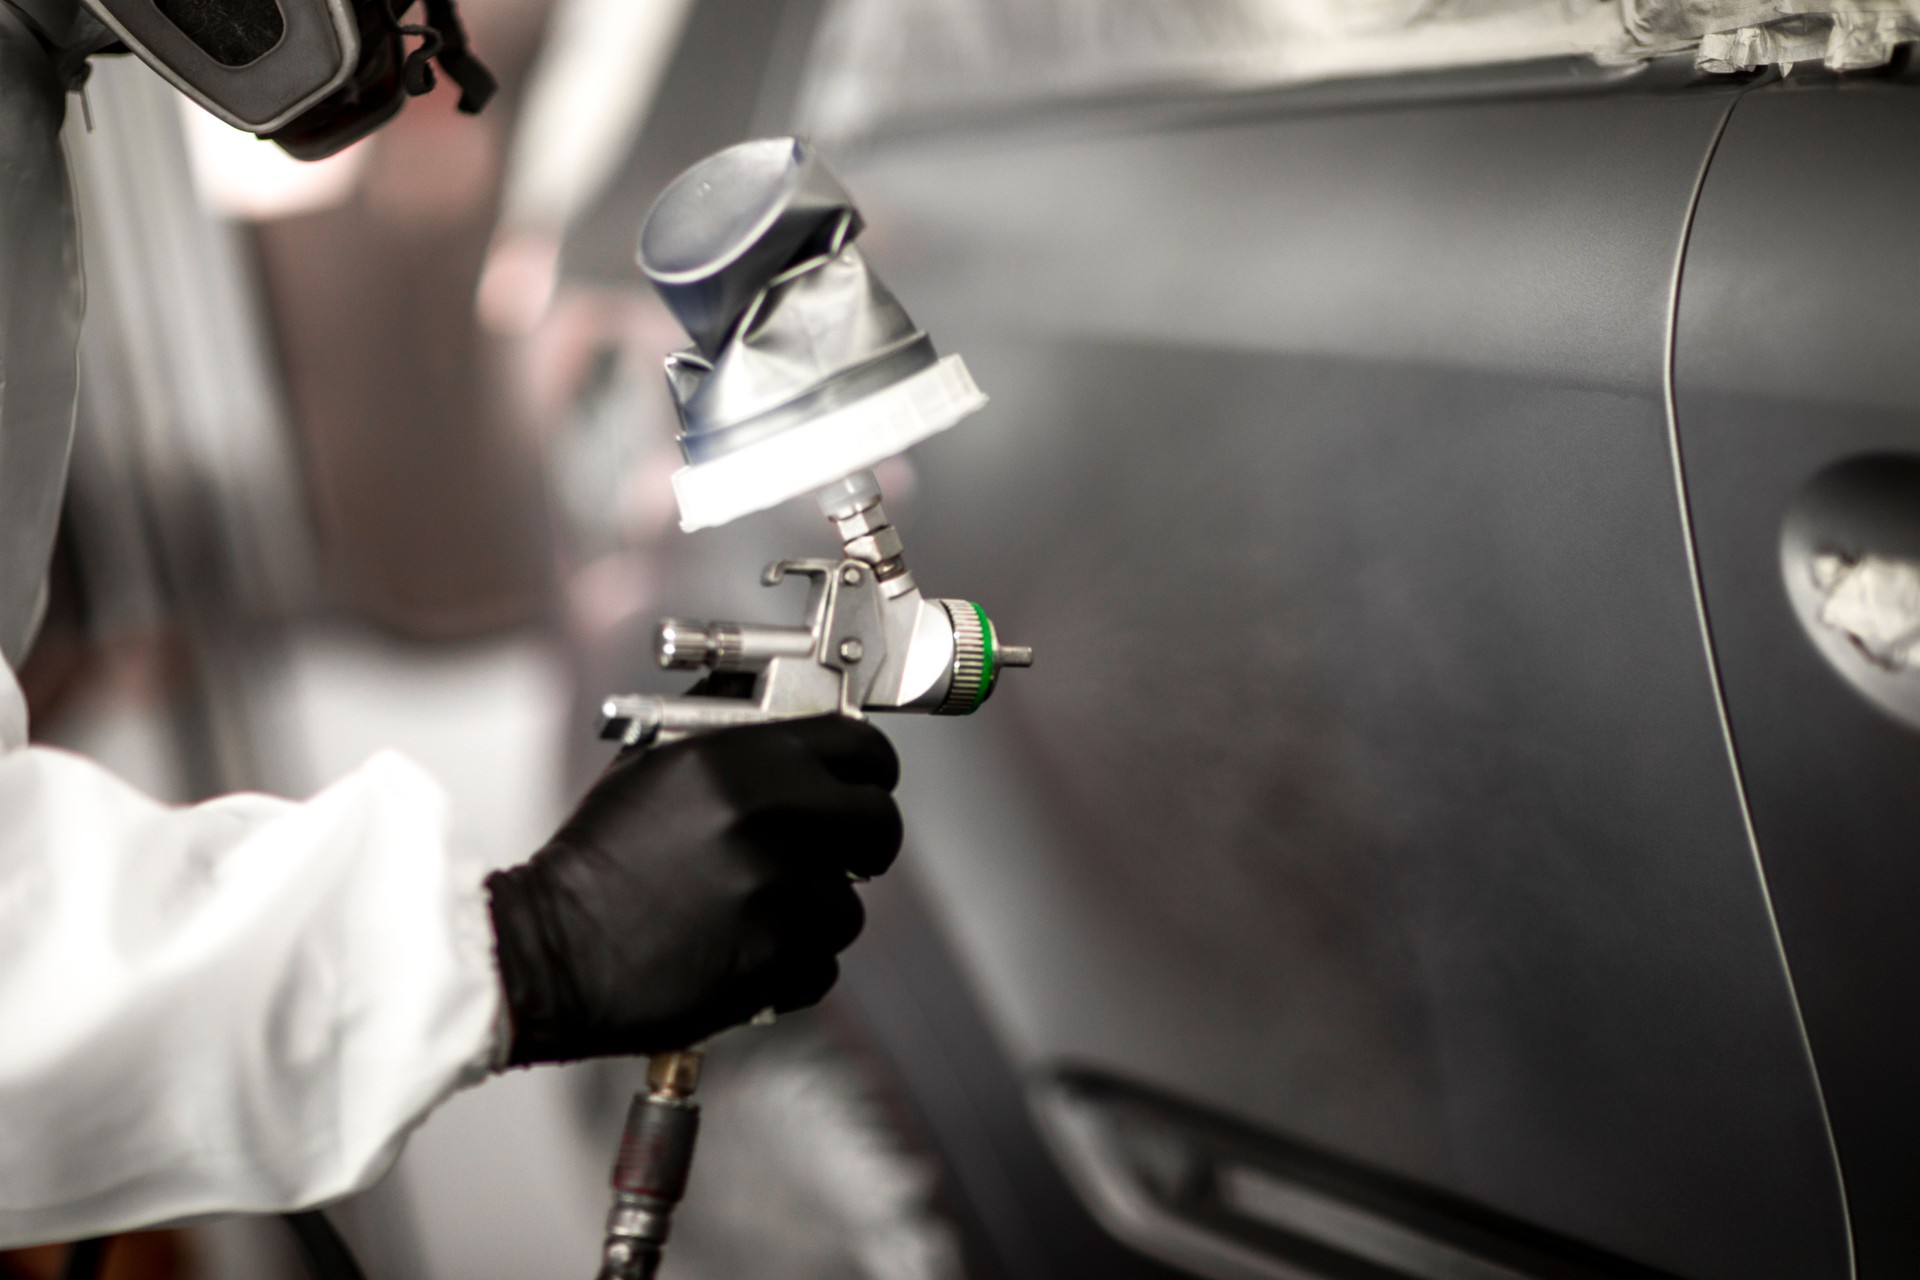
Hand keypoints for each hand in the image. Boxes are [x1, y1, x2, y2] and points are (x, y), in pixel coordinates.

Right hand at [485, 716, 900, 1064]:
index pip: (863, 747)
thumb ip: (724, 720)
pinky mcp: (777, 964)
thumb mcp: (652, 760)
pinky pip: (825, 960)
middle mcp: (774, 823)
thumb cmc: (596, 859)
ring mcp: (780, 897)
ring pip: (851, 900)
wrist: (551, 950)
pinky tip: (746, 948)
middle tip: (840, 848)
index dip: (870, 765)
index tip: (861, 781)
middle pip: (881, 822)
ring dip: (817, 907)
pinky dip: (795, 962)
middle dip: (864, 836)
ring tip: (759, 906)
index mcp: (747, 763)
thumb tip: (781, 696)